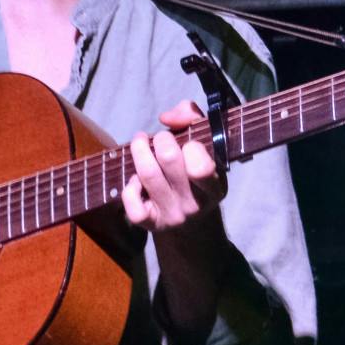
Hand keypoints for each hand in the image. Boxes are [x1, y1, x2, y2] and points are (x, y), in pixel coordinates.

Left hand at [123, 99, 222, 239]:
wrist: (193, 225)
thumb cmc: (197, 175)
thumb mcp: (207, 148)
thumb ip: (192, 119)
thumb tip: (166, 118)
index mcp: (214, 187)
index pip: (201, 166)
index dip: (191, 146)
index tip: (188, 143)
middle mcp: (195, 204)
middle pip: (169, 159)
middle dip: (161, 139)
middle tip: (160, 138)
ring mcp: (172, 215)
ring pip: (147, 174)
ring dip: (139, 150)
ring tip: (140, 142)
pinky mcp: (151, 224)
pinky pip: (133, 206)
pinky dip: (129, 188)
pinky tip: (136, 180)